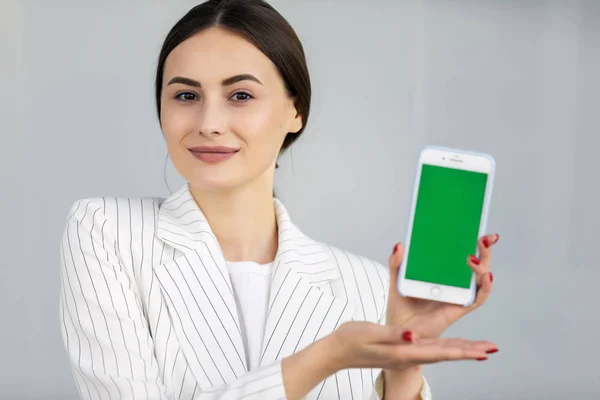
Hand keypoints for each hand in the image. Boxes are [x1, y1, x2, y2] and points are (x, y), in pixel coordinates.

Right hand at [330, 321, 495, 370]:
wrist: (336, 351)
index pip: (440, 352)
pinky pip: (429, 349)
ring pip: (439, 351)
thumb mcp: (371, 333)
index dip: (464, 351)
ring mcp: (405, 354)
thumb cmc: (351, 340)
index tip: (484, 352)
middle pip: (445, 353)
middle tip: (492, 349)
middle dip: (470, 351)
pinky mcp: (401, 350)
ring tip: (480, 348)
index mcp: (403, 352)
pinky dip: (445, 346)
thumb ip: (393, 335)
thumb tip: (414, 336)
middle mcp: (408, 355)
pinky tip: (450, 344)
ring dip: (461, 349)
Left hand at [386, 234, 498, 338]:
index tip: (476, 225)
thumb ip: (397, 263)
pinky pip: (477, 298)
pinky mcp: (459, 308)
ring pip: (481, 278)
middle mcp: (454, 282)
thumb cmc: (401, 305)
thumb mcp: (396, 279)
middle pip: (476, 262)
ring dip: (483, 266)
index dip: (471, 240)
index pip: (461, 252)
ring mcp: (458, 294)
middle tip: (484, 237)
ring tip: (473, 257)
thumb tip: (399, 245)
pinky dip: (484, 288)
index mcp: (442, 272)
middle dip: (485, 249)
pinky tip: (485, 277)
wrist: (399, 331)